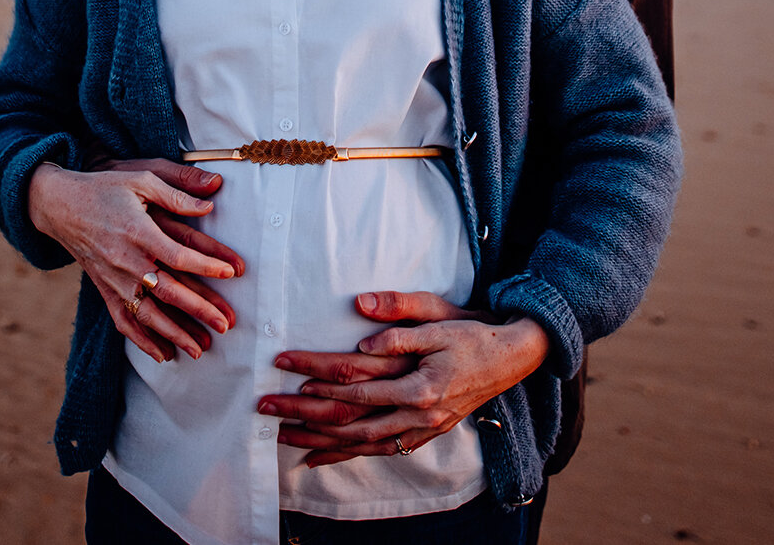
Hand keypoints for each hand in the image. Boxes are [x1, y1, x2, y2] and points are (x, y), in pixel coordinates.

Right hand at [28, 162, 243, 363]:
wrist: (60, 206)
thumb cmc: (105, 188)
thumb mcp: (142, 178)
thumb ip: (177, 192)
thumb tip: (212, 200)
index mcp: (138, 231)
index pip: (178, 254)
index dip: (206, 265)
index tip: (231, 272)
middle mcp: (125, 260)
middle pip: (167, 291)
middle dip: (199, 310)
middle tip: (226, 324)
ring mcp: (113, 279)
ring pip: (147, 313)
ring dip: (175, 333)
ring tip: (201, 350)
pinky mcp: (104, 290)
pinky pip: (124, 320)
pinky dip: (143, 341)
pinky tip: (164, 354)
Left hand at [263, 290, 547, 465]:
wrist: (509, 359)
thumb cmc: (471, 333)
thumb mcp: (438, 316)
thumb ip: (400, 318)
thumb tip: (361, 314)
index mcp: (417, 384)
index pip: (353, 381)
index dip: (315, 373)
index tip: (282, 365)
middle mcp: (414, 415)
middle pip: (347, 419)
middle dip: (301, 414)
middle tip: (264, 406)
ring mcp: (418, 430)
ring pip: (358, 443)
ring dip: (316, 440)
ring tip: (279, 435)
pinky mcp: (421, 434)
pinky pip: (376, 451)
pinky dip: (344, 456)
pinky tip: (317, 458)